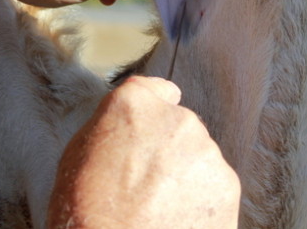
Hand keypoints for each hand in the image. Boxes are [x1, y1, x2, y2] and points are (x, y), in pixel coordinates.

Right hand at [47, 76, 240, 227]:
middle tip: (144, 186)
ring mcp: (206, 150)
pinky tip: (175, 219)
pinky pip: (214, 187)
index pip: (159, 91)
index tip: (150, 134)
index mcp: (135, 103)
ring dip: (186, 177)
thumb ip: (114, 124)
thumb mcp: (79, 151)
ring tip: (158, 209)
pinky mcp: (227, 185)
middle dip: (168, 150)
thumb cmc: (85, 209)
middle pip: (180, 128)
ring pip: (199, 158)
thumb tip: (130, 123)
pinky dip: (201, 202)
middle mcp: (177, 117)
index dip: (154, 117)